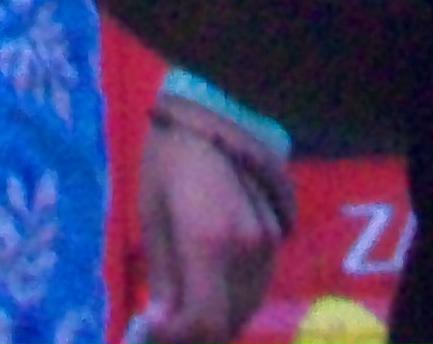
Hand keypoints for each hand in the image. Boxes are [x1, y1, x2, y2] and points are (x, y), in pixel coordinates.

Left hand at [128, 105, 286, 343]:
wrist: (220, 111)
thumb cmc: (173, 158)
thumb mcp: (153, 214)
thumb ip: (162, 275)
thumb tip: (160, 323)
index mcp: (210, 243)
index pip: (205, 323)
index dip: (178, 338)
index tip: (154, 330)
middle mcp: (248, 252)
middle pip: (229, 323)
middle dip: (196, 333)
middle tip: (167, 322)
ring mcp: (269, 246)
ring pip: (247, 309)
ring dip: (217, 318)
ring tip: (185, 304)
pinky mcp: (279, 238)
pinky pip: (257, 287)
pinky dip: (233, 299)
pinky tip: (211, 285)